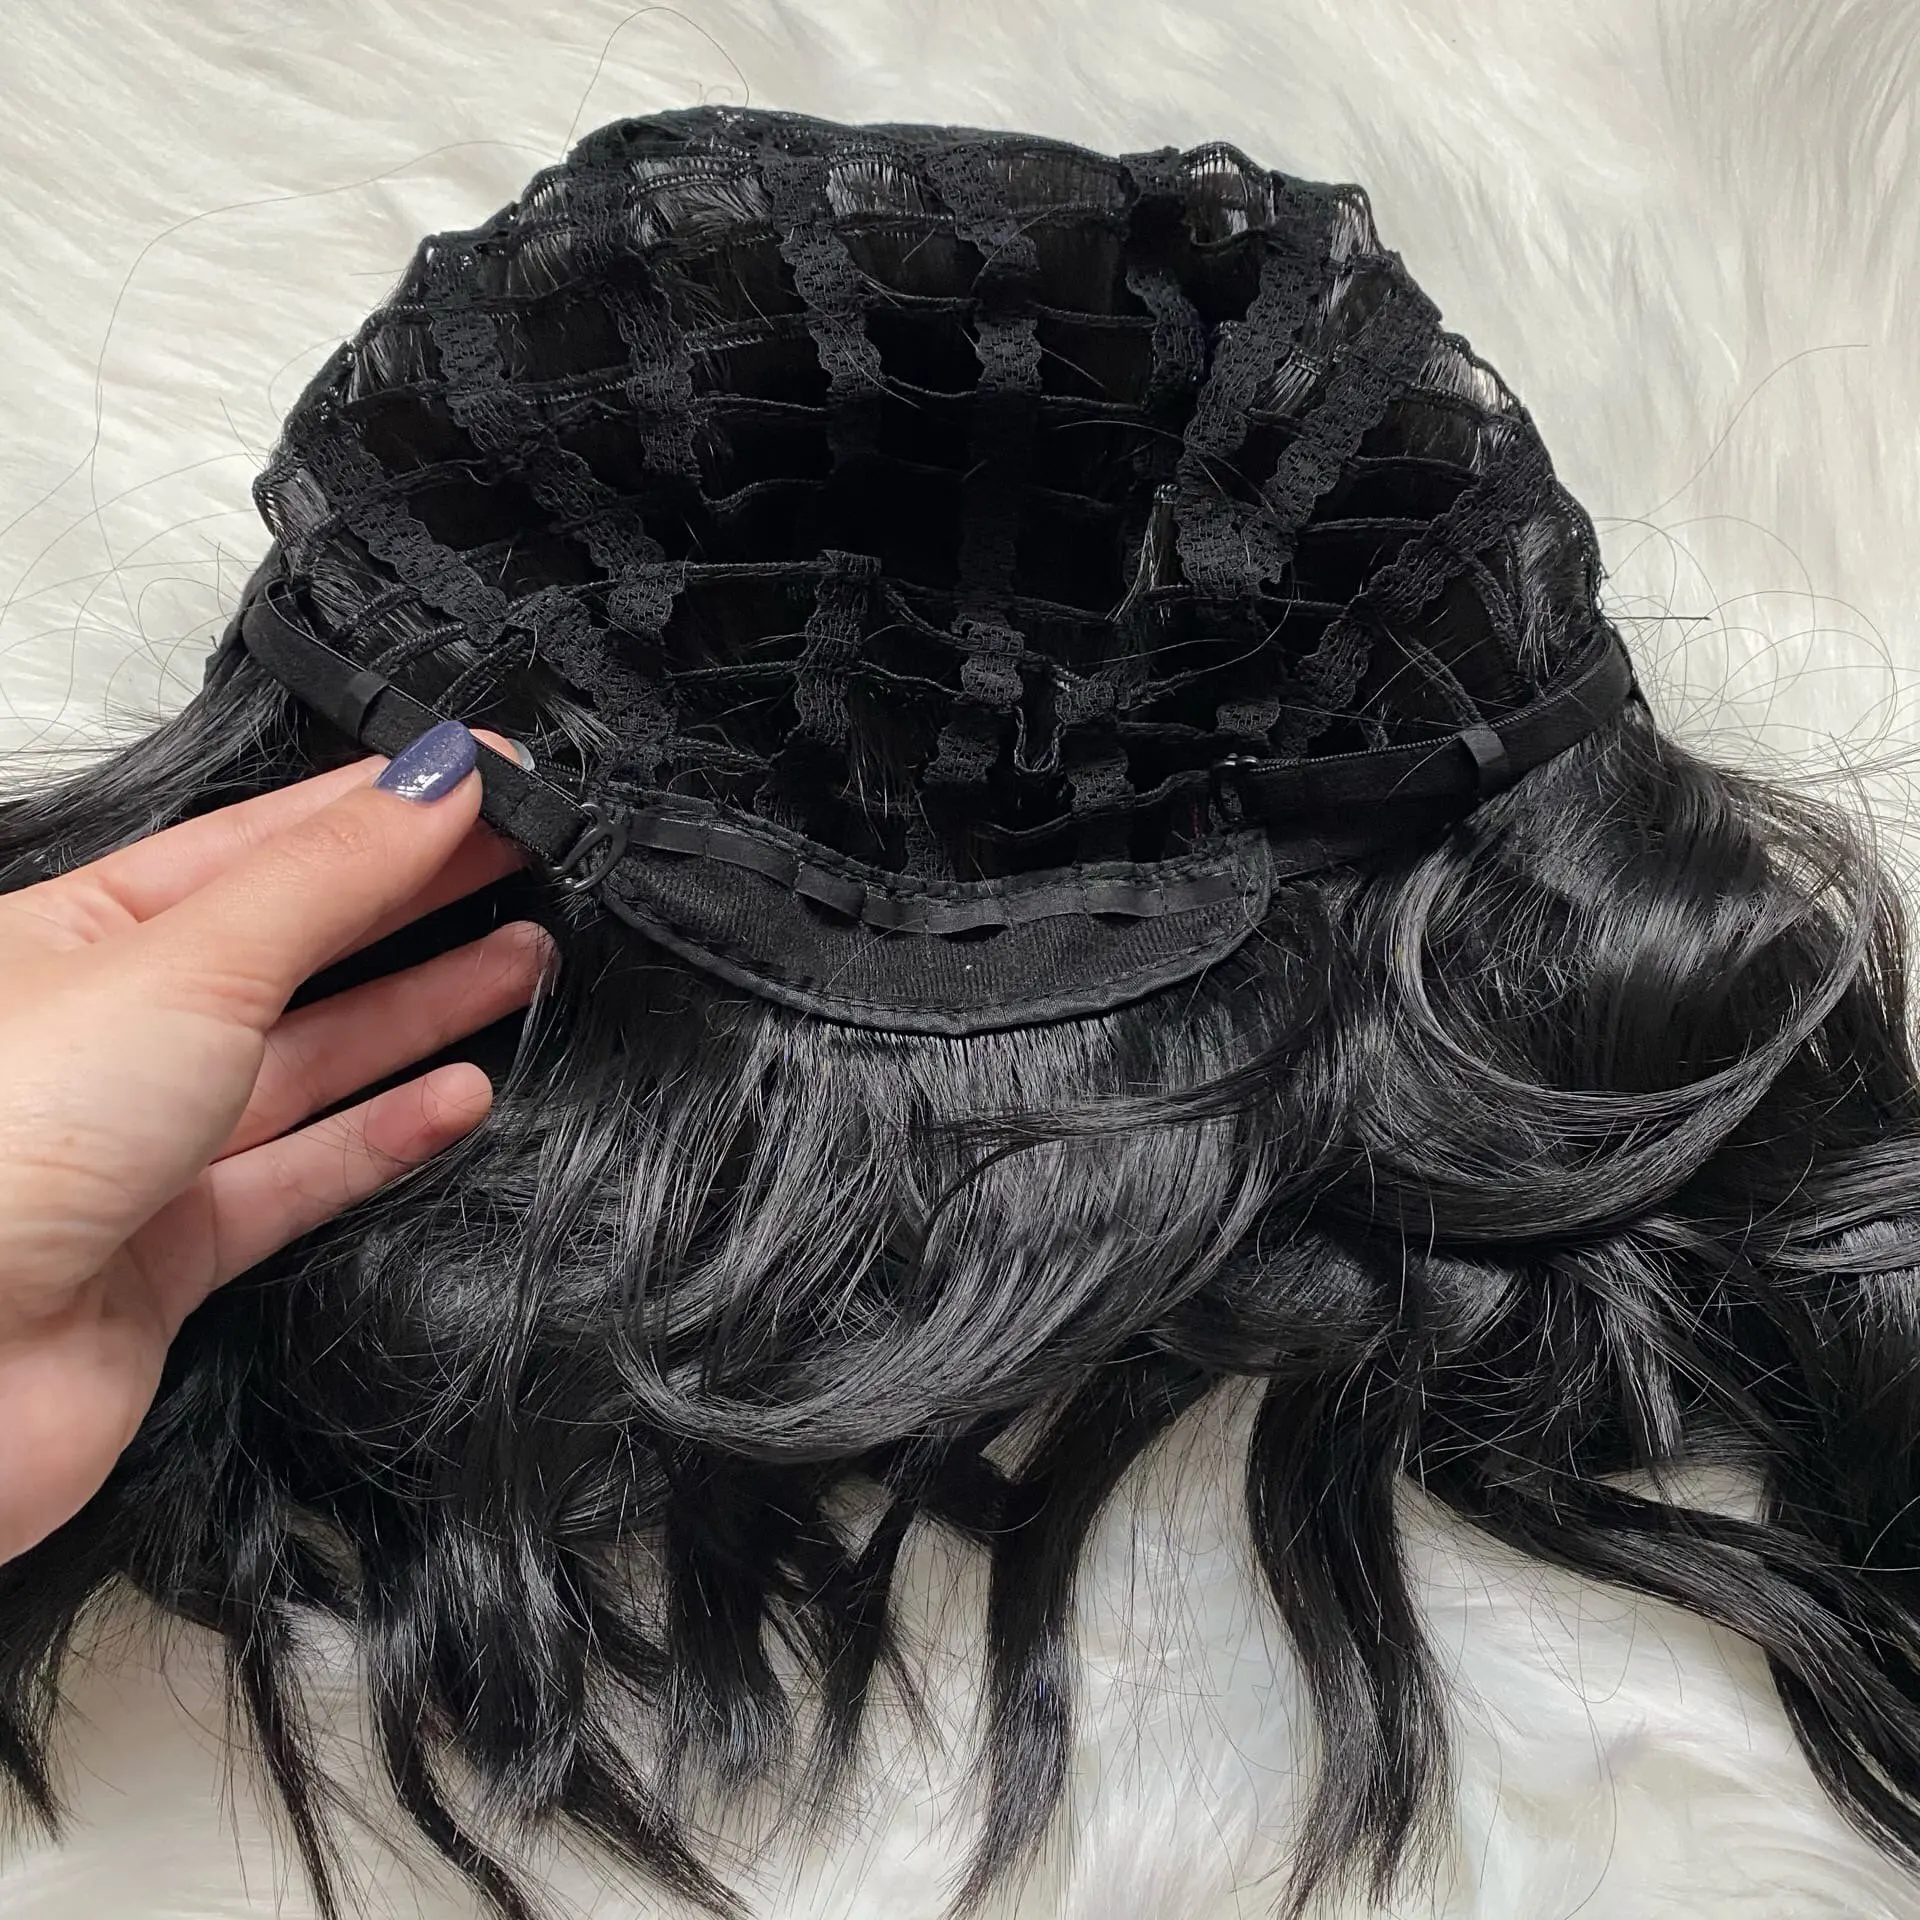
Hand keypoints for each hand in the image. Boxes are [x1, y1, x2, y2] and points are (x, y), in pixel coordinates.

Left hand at [0, 721, 550, 1562]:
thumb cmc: (1, 1144)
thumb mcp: (186, 961)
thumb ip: (327, 875)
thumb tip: (440, 779)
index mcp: (80, 931)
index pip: (264, 842)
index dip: (385, 804)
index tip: (491, 774)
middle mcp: (114, 1032)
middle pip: (299, 944)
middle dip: (418, 896)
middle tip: (535, 857)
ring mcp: (145, 1145)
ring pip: (312, 1060)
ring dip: (424, 1006)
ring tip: (527, 957)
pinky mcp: (173, 1253)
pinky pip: (305, 1175)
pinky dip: (388, 1134)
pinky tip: (462, 1094)